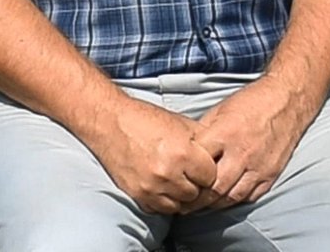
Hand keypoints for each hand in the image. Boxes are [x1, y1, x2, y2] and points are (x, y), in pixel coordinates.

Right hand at [81, 96, 216, 214]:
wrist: (110, 123)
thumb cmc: (145, 120)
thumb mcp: (181, 124)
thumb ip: (203, 141)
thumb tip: (220, 155)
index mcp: (183, 153)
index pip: (211, 177)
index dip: (208, 171)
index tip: (203, 166)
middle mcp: (168, 173)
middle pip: (197, 194)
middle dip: (196, 184)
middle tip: (190, 174)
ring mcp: (152, 188)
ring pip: (181, 206)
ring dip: (181, 195)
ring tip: (176, 180)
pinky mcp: (138, 196)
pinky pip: (161, 209)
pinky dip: (164, 201)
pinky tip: (162, 186)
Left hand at [191, 78, 312, 210]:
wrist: (287, 100)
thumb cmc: (252, 102)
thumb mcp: (219, 110)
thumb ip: (203, 132)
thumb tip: (186, 150)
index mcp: (225, 134)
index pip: (198, 164)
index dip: (185, 175)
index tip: (177, 180)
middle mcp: (242, 153)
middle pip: (214, 188)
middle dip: (197, 199)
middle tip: (185, 202)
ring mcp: (258, 167)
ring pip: (231, 197)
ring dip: (215, 203)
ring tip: (202, 203)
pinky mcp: (270, 174)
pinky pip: (250, 196)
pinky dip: (235, 200)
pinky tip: (225, 198)